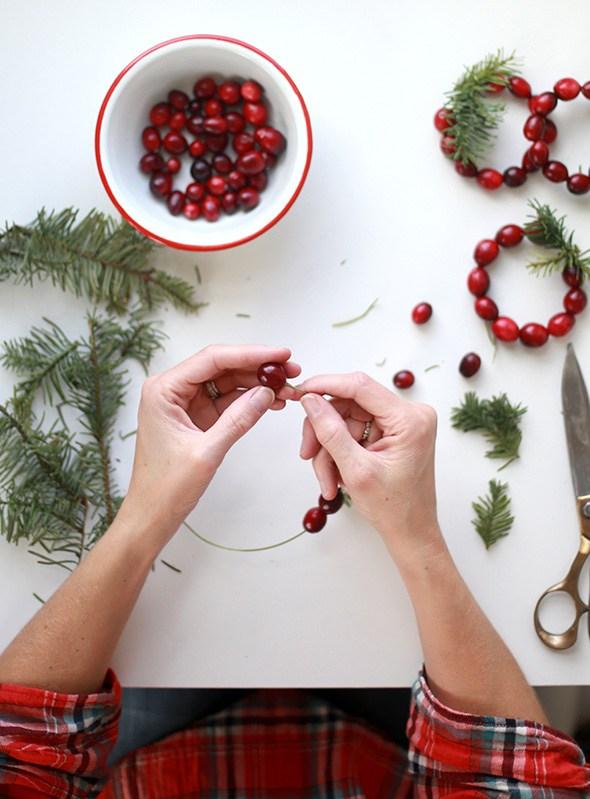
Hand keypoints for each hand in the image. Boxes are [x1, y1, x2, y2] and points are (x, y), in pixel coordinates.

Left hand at [119, 344, 300, 546]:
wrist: (152, 515)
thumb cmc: (164, 488)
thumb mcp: (206, 452)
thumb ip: (238, 420)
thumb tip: (266, 393)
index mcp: (163, 390)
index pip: (213, 359)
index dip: (250, 354)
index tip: (280, 354)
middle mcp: (172, 390)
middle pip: (223, 366)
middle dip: (258, 368)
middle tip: (291, 369)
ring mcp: (185, 403)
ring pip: (228, 382)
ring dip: (258, 384)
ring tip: (289, 388)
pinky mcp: (196, 417)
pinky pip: (227, 401)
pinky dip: (250, 400)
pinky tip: (272, 401)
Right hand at [298, 372, 440, 558]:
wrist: (411, 532)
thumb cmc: (394, 508)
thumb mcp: (356, 470)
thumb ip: (330, 431)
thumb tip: (310, 400)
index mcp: (410, 419)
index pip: (360, 386)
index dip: (326, 385)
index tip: (300, 392)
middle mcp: (409, 415)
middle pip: (349, 405)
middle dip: (324, 432)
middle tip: (307, 454)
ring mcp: (401, 424)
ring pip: (347, 421)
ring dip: (329, 449)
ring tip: (326, 480)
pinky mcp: (392, 433)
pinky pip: (354, 432)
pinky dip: (339, 452)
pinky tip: (336, 476)